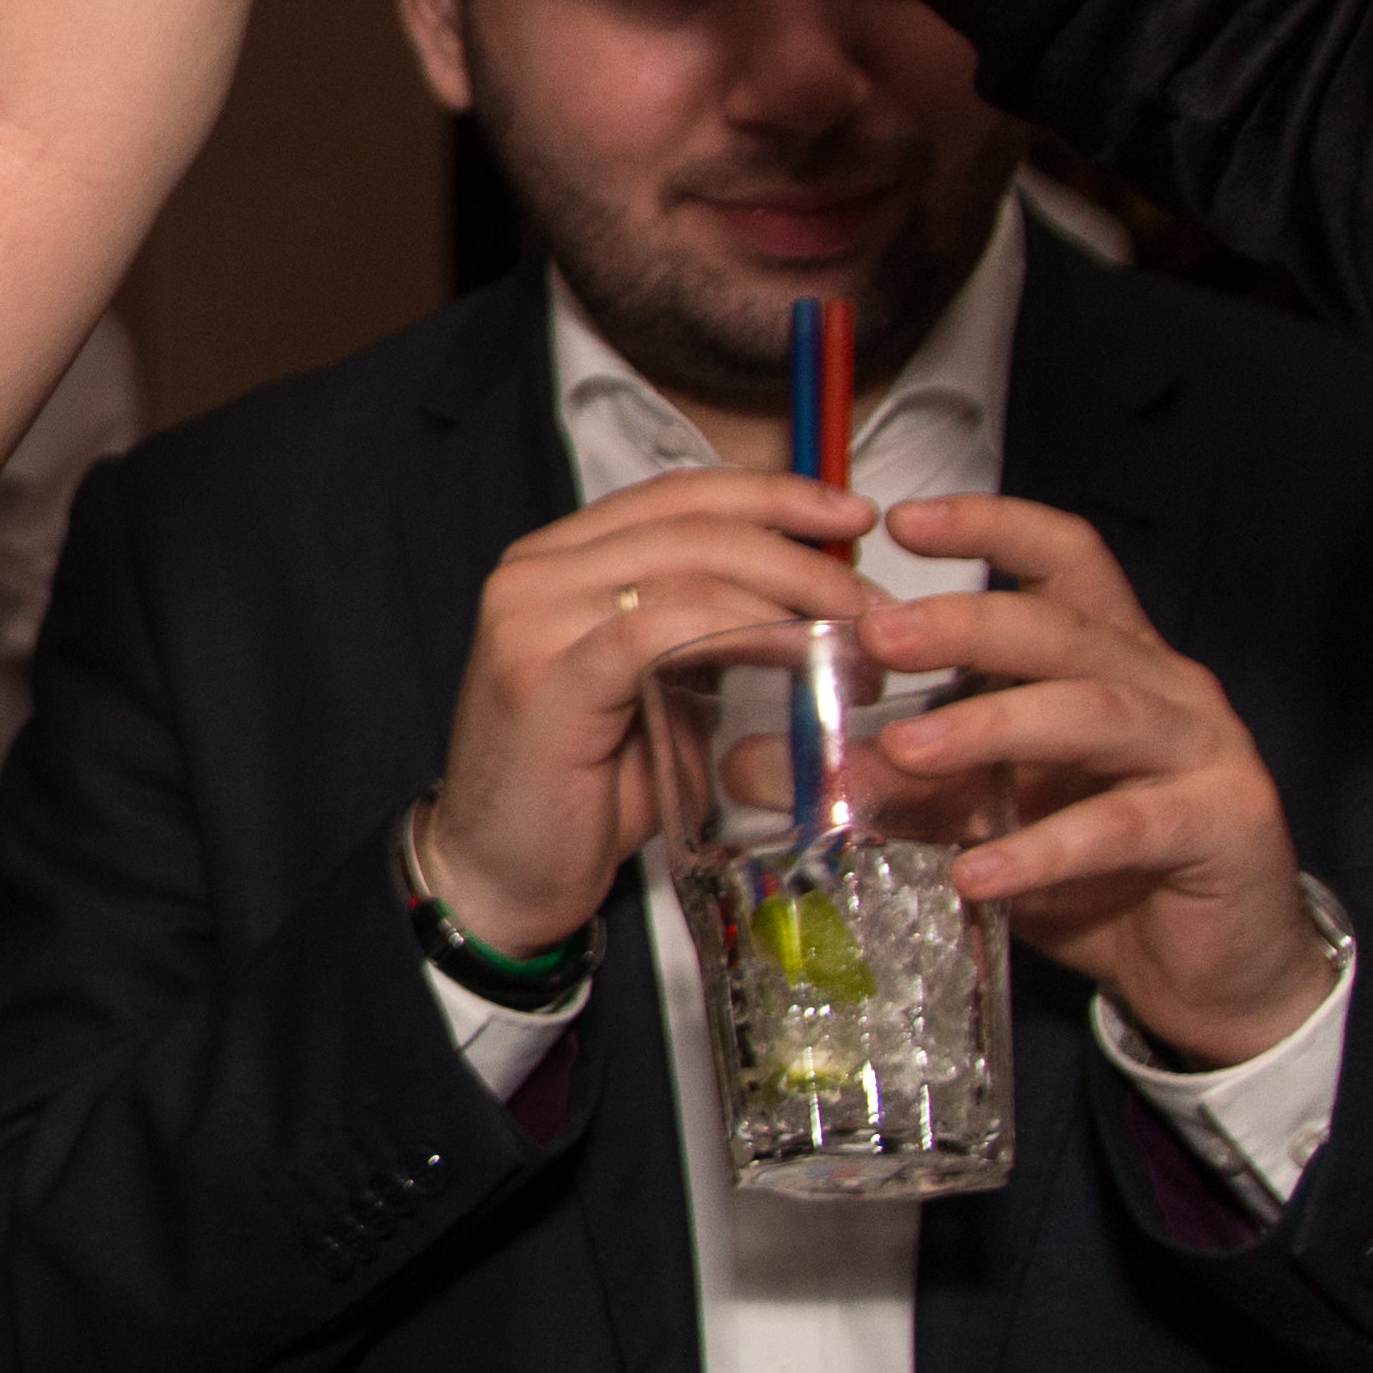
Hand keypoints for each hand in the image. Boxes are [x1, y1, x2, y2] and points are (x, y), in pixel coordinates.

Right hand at [427, 467, 877, 956]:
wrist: (496, 877)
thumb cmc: (587, 795)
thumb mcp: (659, 696)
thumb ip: (711, 641)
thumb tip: (817, 610)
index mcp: (558, 559)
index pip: (678, 494)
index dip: (774, 494)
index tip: (856, 518)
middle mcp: (534, 570)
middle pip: (692, 525)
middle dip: (801, 555)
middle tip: (875, 605)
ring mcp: (532, 617)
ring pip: (685, 570)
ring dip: (787, 599)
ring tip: (854, 642)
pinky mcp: (546, 674)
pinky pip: (660, 628)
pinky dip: (740, 633)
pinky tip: (795, 657)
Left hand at [862, 497, 1335, 1069]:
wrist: (1206, 966)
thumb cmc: (1092, 865)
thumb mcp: (977, 811)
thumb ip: (886, 779)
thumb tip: (752, 762)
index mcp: (1108, 653)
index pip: (1061, 556)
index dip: (990, 527)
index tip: (900, 519)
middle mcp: (1161, 684)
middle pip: (1065, 627)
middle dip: (967, 623)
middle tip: (876, 635)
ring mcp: (1201, 749)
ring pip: (1095, 712)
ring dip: (992, 726)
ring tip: (904, 749)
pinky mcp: (1223, 823)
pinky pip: (1127, 826)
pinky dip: (1046, 847)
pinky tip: (978, 871)